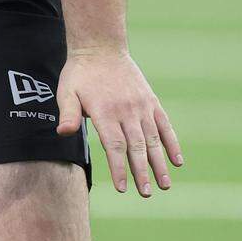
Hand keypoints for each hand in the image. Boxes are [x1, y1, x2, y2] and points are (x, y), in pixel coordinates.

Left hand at [55, 48, 182, 196]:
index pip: (114, 146)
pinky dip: (172, 143)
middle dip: (142, 172)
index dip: (119, 168)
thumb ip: (68, 113)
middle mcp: (126, 111)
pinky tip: (178, 161)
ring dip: (160, 163)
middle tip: (146, 193)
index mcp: (105, 112)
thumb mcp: (66, 91)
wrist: (101, 47)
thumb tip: (63, 132)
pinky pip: (164, 125)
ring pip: (153, 139)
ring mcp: (141, 106)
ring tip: (164, 185)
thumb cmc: (80, 73)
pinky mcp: (151, 101)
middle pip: (136, 147)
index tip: (124, 188)